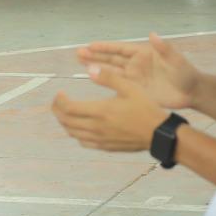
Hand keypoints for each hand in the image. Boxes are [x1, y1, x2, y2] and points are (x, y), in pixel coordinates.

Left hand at [52, 62, 170, 152]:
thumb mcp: (129, 87)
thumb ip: (108, 77)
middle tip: (58, 101)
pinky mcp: (106, 146)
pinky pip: (83, 142)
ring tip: (65, 113)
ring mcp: (100, 139)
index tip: (60, 93)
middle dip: (57, 111)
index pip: (68, 108)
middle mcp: (96, 127)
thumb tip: (89, 69)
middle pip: (66, 122)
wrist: (158, 133)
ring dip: (65, 122)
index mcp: (100, 111)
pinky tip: (80, 127)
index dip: (59, 101)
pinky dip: (76, 134)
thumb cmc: (145, 108)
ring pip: (73, 133)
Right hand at [76, 34, 199, 109]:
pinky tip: (94, 80)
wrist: (191, 92)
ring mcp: (134, 78)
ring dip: (97, 67)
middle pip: (111, 59)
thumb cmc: (185, 73)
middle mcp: (135, 64)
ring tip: (80, 63)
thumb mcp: (176, 60)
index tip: (90, 45)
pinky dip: (105, 82)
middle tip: (78, 53)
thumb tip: (153, 34)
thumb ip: (165, 48)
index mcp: (143, 54)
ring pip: (111, 71)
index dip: (106, 47)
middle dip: (95, 55)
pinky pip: (117, 86)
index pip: (121, 49)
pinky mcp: (135, 91)